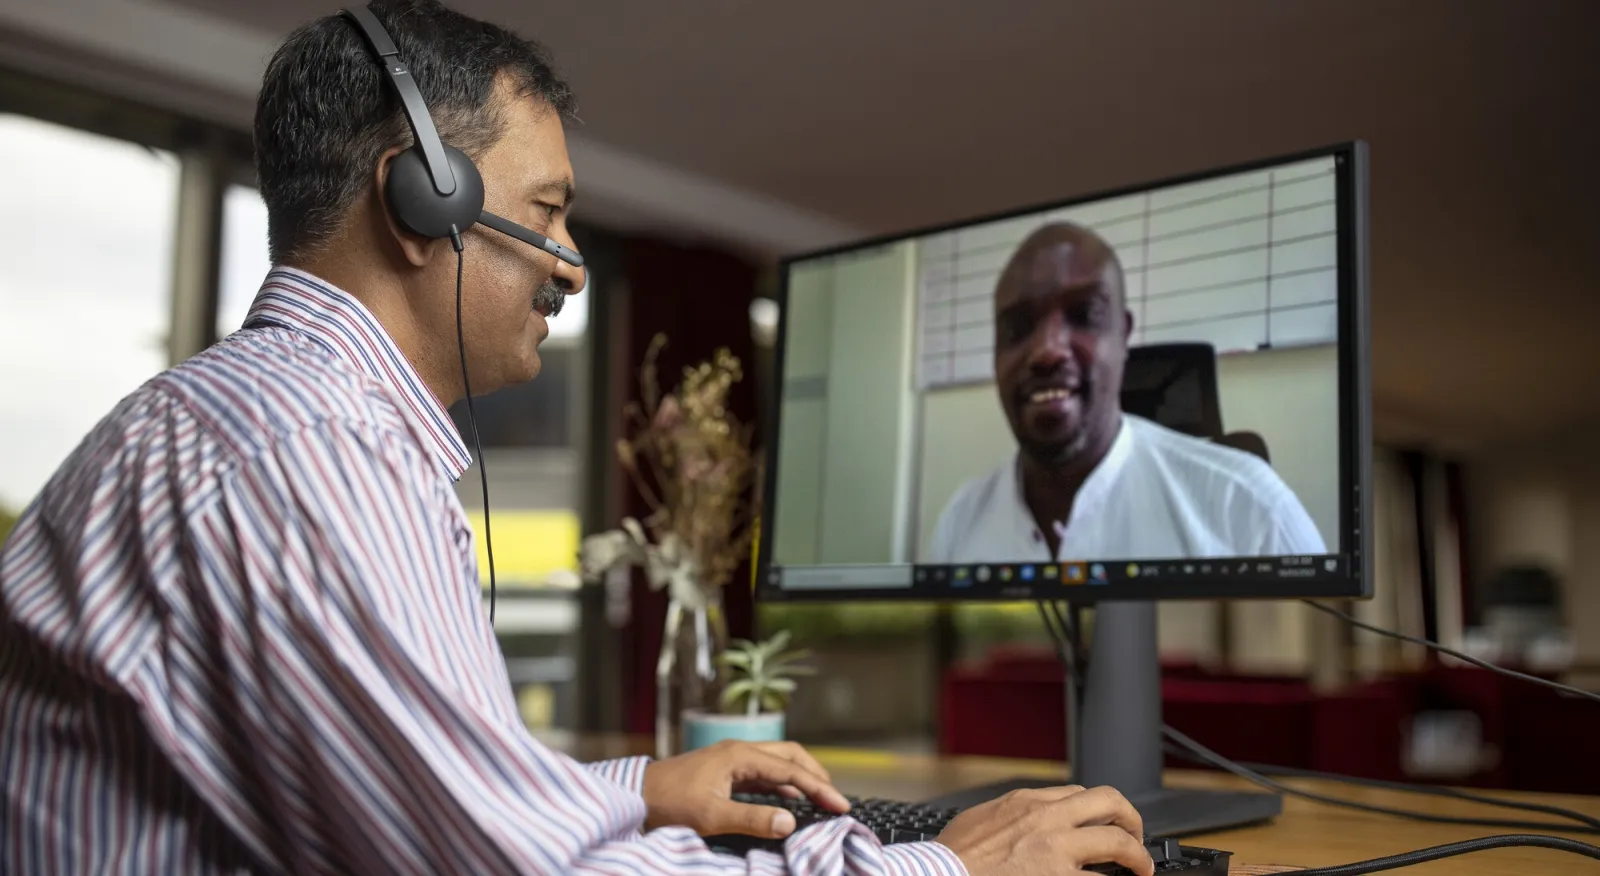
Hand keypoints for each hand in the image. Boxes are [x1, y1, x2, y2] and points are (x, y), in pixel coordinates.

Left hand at [640, 740, 851, 838]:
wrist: (636, 795)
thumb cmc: (670, 804)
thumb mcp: (712, 816)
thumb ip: (752, 819)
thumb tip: (789, 821)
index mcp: (739, 756)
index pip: (790, 769)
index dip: (818, 787)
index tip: (839, 805)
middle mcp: (739, 750)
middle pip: (789, 755)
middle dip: (815, 774)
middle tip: (835, 799)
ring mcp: (731, 758)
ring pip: (777, 760)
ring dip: (800, 776)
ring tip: (819, 797)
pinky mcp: (724, 769)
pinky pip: (763, 771)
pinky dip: (782, 782)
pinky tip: (787, 799)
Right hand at [935, 785, 1152, 875]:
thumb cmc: (952, 857)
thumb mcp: (980, 819)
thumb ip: (1008, 815)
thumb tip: (1017, 820)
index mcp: (1026, 802)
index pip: (1079, 794)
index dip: (1098, 809)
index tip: (1105, 822)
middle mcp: (1047, 819)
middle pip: (1109, 803)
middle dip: (1131, 820)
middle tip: (1136, 837)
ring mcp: (1056, 850)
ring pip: (1117, 842)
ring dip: (1136, 856)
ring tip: (1141, 868)